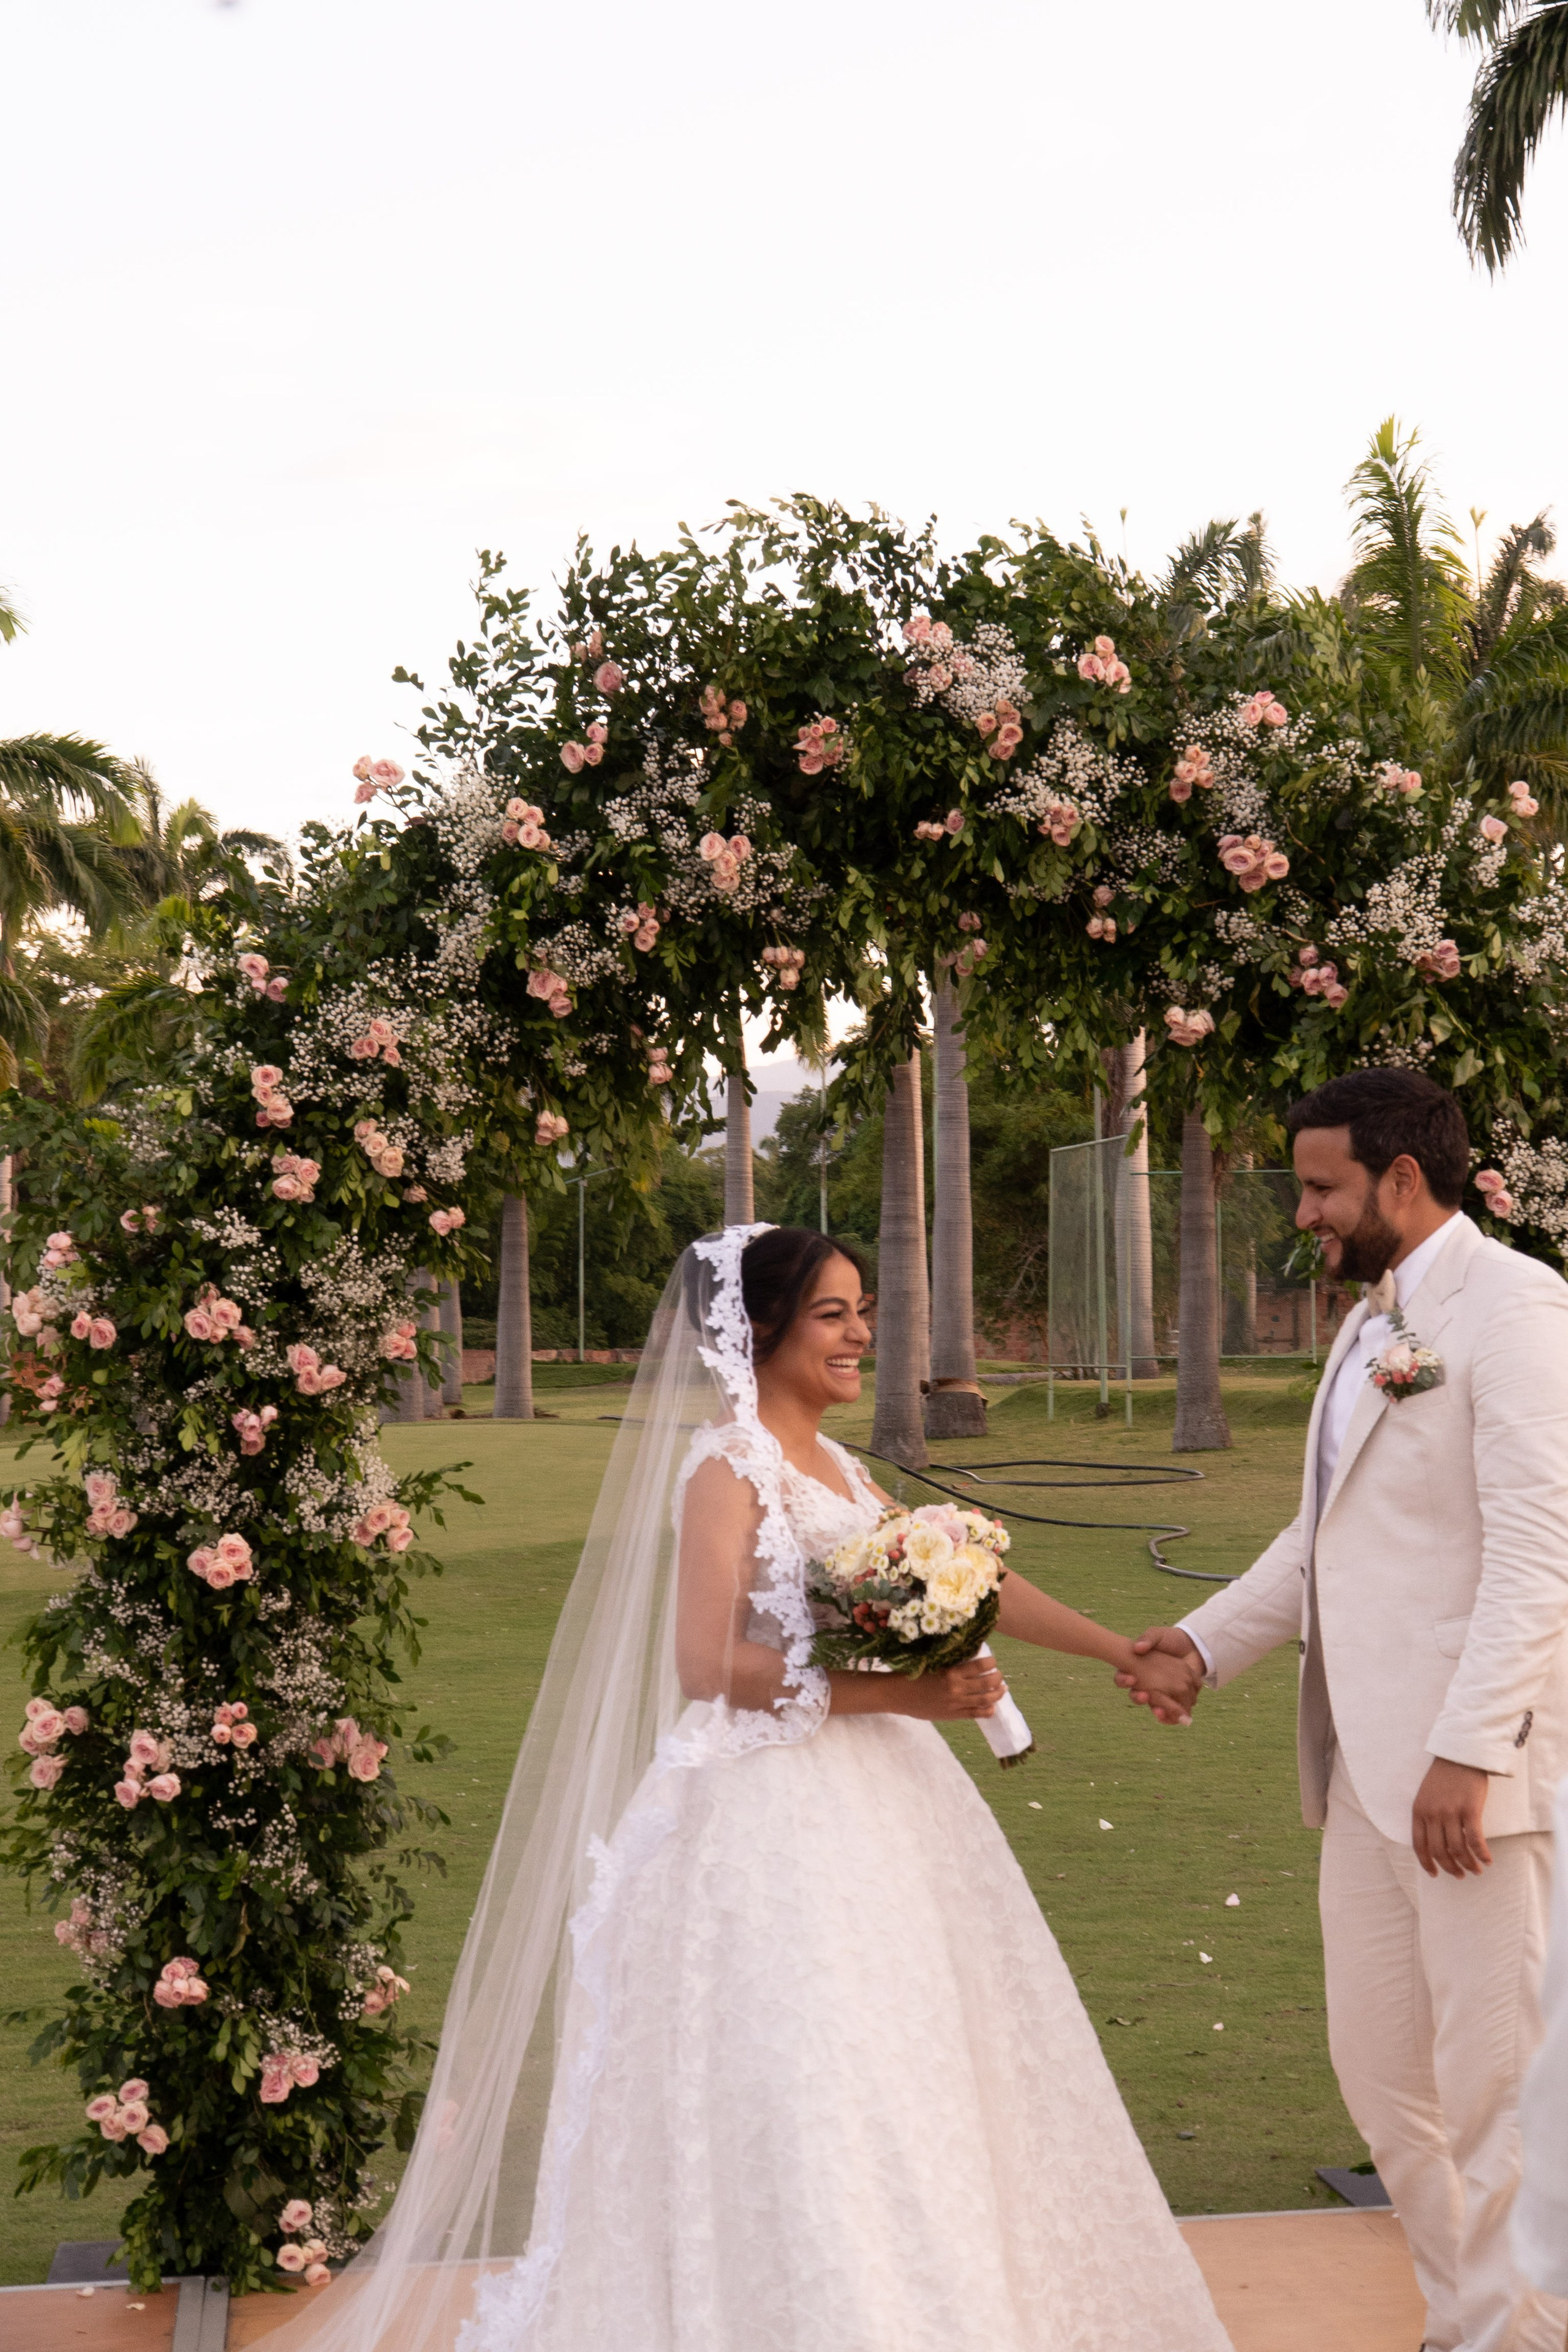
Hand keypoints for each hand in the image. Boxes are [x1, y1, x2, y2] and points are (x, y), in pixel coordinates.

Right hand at [904, 1656, 1004, 1721]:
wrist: (898, 1695)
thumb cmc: (912, 1675)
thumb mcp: (933, 1665)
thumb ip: (951, 1665)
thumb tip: (970, 1660)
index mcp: (951, 1672)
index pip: (980, 1666)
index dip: (991, 1662)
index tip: (993, 1661)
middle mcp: (956, 1688)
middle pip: (987, 1683)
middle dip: (998, 1678)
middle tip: (1000, 1675)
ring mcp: (956, 1703)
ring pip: (985, 1699)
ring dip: (997, 1693)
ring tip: (1002, 1689)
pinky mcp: (953, 1715)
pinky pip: (975, 1714)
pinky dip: (987, 1711)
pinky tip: (992, 1707)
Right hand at [1115, 1627, 1203, 1724]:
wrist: (1192, 1646)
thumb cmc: (1170, 1638)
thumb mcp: (1157, 1634)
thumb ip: (1148, 1638)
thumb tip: (1137, 1648)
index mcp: (1137, 1669)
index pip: (1123, 1678)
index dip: (1123, 1680)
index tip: (1131, 1678)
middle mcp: (1146, 1684)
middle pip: (1136, 1696)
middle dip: (1138, 1698)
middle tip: (1144, 1696)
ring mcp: (1162, 1692)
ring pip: (1153, 1707)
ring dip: (1156, 1710)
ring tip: (1159, 1711)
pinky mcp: (1177, 1697)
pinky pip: (1172, 1712)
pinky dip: (1172, 1716)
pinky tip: (1175, 1716)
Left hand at [1412, 1757, 1492, 1878]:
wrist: (1461, 1754)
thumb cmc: (1445, 1775)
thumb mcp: (1427, 1795)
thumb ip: (1428, 1816)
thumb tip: (1436, 1842)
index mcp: (1419, 1810)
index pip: (1419, 1845)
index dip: (1427, 1863)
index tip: (1435, 1874)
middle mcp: (1432, 1813)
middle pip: (1439, 1851)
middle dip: (1450, 1868)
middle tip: (1460, 1875)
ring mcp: (1451, 1812)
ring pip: (1458, 1849)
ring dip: (1468, 1864)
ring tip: (1476, 1870)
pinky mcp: (1470, 1809)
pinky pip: (1475, 1840)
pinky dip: (1481, 1854)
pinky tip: (1487, 1860)